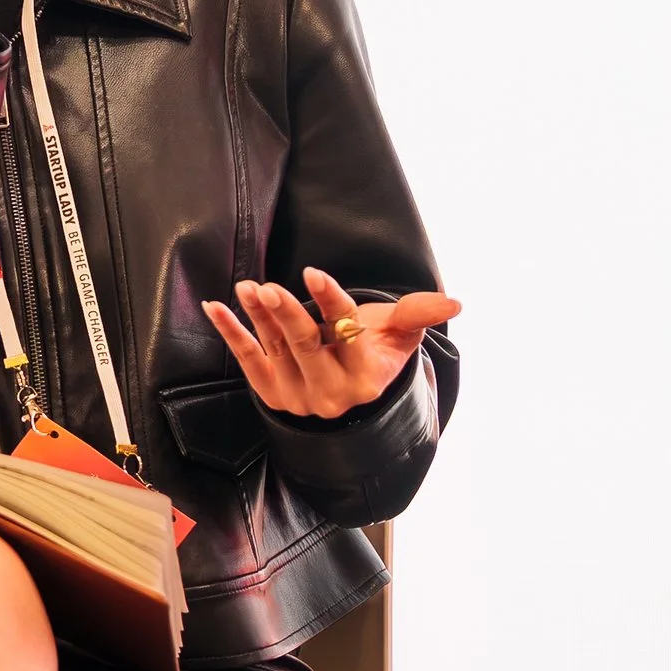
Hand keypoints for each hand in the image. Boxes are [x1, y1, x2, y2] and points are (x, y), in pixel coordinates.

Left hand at [201, 267, 460, 420]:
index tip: (312, 273)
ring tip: (247, 287)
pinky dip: (231, 333)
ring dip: (257, 317)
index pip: (346, 334)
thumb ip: (418, 314)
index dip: (329, 302)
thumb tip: (453, 303)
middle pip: (307, 347)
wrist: (350, 397)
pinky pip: (248, 361)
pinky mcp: (272, 395)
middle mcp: (332, 393)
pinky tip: (216, 307)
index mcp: (366, 377)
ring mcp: (299, 398)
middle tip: (269, 287)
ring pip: (276, 349)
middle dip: (287, 316)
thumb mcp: (400, 335)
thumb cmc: (375, 352)